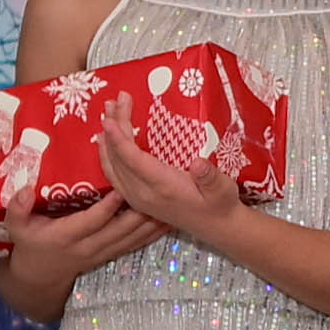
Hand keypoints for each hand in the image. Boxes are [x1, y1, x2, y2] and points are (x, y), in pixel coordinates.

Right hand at [1, 184, 168, 287]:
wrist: (38, 279)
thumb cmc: (29, 245)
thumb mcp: (16, 227)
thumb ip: (17, 209)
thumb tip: (24, 190)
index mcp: (66, 237)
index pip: (91, 221)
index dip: (108, 207)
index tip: (122, 189)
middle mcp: (88, 246)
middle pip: (120, 230)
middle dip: (140, 213)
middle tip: (157, 192)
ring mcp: (102, 253)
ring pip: (132, 238)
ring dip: (151, 224)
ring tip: (171, 206)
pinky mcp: (111, 255)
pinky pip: (135, 245)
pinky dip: (152, 234)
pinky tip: (169, 222)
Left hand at [98, 94, 245, 238]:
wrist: (218, 227)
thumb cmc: (221, 203)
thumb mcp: (223, 189)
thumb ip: (210, 177)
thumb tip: (199, 164)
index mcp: (163, 187)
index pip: (133, 160)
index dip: (119, 139)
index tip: (109, 119)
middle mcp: (143, 194)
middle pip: (118, 158)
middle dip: (113, 128)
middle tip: (112, 102)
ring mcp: (137, 198)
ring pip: (112, 167)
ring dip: (107, 140)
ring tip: (106, 114)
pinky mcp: (137, 199)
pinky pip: (114, 175)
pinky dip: (107, 156)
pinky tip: (106, 141)